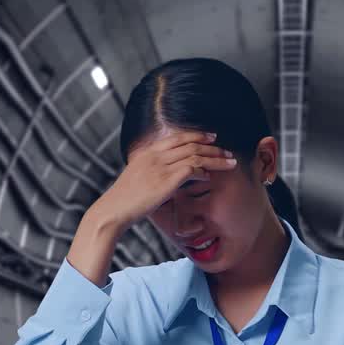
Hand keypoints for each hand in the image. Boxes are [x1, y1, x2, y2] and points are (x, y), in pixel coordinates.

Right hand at [93, 130, 236, 230]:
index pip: (178, 137)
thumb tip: (168, 176)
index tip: (212, 137)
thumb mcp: (138, 178)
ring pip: (195, 155)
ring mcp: (160, 166)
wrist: (114, 209)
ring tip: (229, 163)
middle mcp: (155, 155)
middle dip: (212, 146)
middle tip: (227, 151)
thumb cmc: (126, 199)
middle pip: (190, 143)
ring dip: (215, 158)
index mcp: (148, 152)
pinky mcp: (166, 180)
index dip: (198, 135)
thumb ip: (153, 171)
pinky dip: (203, 171)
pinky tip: (210, 177)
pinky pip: (191, 169)